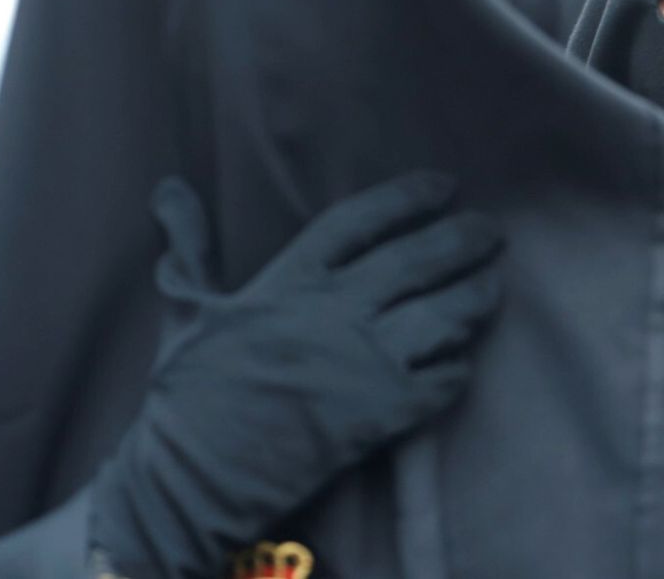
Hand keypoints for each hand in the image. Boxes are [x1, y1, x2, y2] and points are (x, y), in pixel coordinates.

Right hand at [89, 171, 502, 576]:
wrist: (194, 478)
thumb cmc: (188, 391)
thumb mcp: (185, 308)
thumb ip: (189, 245)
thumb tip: (169, 190)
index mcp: (291, 279)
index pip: (362, 219)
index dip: (407, 197)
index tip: (444, 185)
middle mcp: (337, 311)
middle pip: (419, 260)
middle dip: (463, 239)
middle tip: (491, 230)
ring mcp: (366, 362)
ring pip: (445, 316)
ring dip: (476, 296)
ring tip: (494, 283)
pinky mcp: (383, 414)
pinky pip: (443, 381)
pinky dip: (460, 366)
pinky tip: (466, 357)